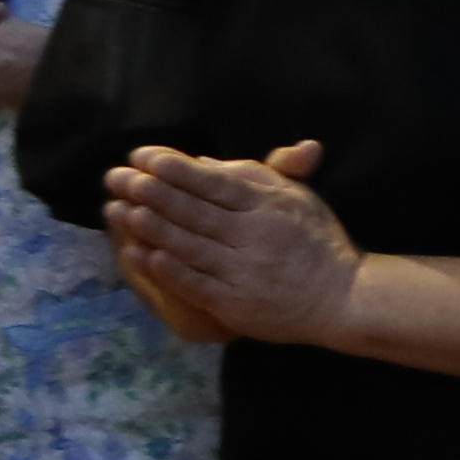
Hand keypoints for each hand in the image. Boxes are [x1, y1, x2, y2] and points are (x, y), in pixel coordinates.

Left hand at [101, 137, 358, 346]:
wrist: (342, 296)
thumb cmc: (316, 242)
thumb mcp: (298, 197)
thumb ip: (256, 175)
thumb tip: (203, 162)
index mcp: (270, 204)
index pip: (215, 181)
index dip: (176, 168)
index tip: (142, 156)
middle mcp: (256, 234)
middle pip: (195, 210)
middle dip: (152, 191)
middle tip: (116, 177)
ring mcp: (244, 270)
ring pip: (189, 245)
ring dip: (151, 227)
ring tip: (118, 210)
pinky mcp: (235, 302)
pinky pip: (194, 283)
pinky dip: (166, 269)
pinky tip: (140, 255)